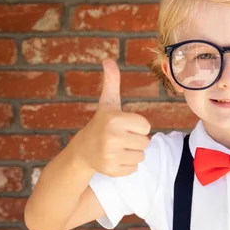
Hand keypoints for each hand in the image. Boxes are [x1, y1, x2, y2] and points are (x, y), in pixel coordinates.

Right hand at [71, 58, 150, 175]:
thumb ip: (112, 82)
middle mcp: (111, 137)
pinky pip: (134, 168)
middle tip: (120, 138)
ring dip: (132, 153)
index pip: (146, 126)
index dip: (137, 126)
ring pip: (141, 156)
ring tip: (118, 148)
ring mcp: (110, 155)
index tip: (124, 125)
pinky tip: (115, 158)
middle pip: (145, 142)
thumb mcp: (108, 103)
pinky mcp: (111, 170)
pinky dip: (127, 165)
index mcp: (114, 118)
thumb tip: (108, 59)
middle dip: (136, 140)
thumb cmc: (101, 123)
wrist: (83, 150)